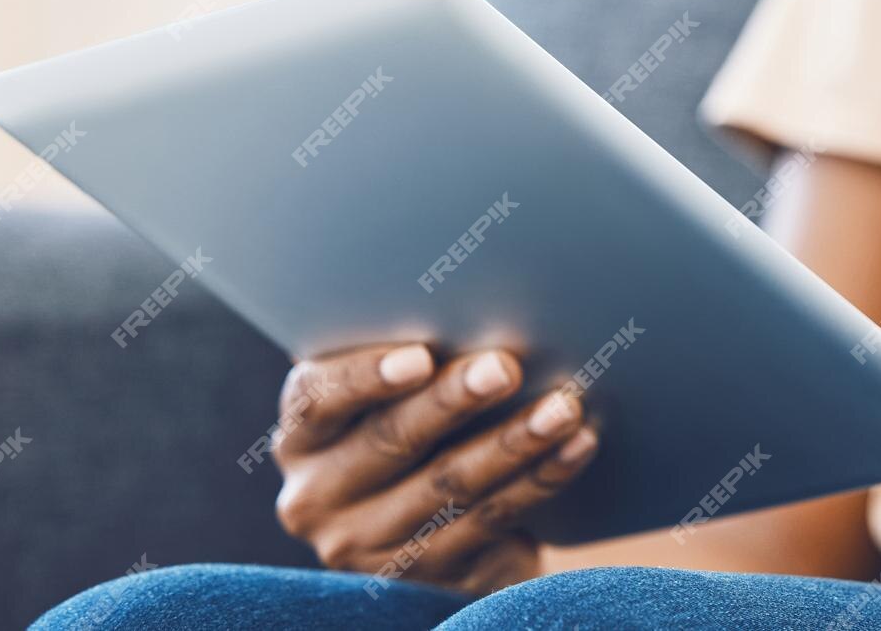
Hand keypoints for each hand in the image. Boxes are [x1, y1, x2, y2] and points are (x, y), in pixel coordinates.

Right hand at [270, 344, 598, 594]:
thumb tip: (483, 304)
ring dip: (514, 443)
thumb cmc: (418, 424)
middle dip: (454, 401)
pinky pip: (489, 520)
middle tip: (507, 368)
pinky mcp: (421, 576)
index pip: (319, 399)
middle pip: (391, 440)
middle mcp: (316, 496)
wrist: (440, 526)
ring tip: (564, 408)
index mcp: (303, 435)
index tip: (420, 358)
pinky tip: (578, 445)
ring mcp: (364, 545)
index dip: (366, 377)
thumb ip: (414, 362)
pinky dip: (541, 479)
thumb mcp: (394, 397)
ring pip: (448, 485)